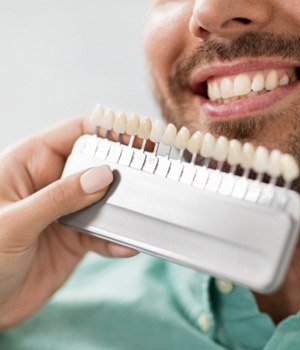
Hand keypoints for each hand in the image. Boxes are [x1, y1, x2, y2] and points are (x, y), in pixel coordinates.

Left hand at [0, 116, 137, 328]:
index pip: (75, 133)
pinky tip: (126, 246)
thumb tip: (103, 175)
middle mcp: (51, 183)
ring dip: (124, 209)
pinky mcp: (76, 239)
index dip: (107, 130)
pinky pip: (104, 233)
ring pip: (106, 200)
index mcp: (29, 163)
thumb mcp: (15, 222)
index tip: (139, 136)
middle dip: (124, 170)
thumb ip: (59, 197)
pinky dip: (117, 240)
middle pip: (97, 164)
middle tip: (151, 175)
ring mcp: (66, 211)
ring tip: (142, 214)